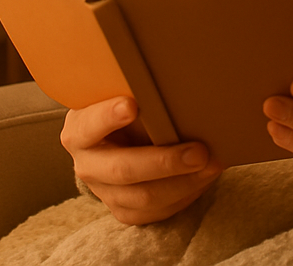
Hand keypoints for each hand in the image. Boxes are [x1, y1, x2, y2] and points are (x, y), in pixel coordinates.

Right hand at [60, 97, 221, 224]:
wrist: (113, 136)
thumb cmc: (120, 105)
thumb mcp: (117, 95)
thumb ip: (134, 92)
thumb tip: (169, 81)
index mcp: (80, 130)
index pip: (90, 124)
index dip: (108, 116)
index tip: (131, 105)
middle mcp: (87, 165)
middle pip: (123, 169)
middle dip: (164, 162)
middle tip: (199, 152)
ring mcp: (104, 192)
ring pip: (143, 198)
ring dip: (183, 183)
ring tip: (212, 165)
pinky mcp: (124, 209)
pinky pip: (155, 212)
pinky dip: (184, 195)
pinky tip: (204, 179)